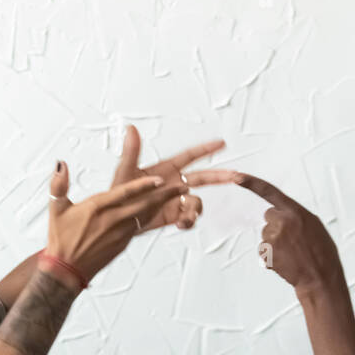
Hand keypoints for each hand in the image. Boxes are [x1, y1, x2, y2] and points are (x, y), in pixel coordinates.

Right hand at [41, 160, 189, 290]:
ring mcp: (119, 233)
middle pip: (143, 205)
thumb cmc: (61, 240)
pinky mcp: (122, 243)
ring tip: (181, 194)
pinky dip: (152, 216)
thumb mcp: (57, 209)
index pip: (124, 194)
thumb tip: (61, 165)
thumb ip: (59, 185)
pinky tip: (161, 209)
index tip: (159, 179)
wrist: (66, 270)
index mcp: (97, 208)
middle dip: (165, 195)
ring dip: (164, 204)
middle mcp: (111, 220)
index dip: (143, 186)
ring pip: (146, 215)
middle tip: (183, 185)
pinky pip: (140, 226)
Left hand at [111, 125, 237, 233]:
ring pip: (197, 202)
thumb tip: (131, 129)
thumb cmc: (119, 193)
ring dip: (196, 209)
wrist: (116, 220)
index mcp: (166, 169)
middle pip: (203, 178)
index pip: (190, 156)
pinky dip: (189, 222)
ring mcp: (176, 200)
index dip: (206, 149)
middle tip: (237, 176)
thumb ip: (131, 152)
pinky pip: (189, 218)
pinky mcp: (173, 216)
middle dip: (221, 177)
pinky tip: (182, 225)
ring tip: (188, 217)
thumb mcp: (125, 172)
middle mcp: (174, 184)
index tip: (222, 143)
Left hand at [232, 172, 343, 291]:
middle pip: (269, 217)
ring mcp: (274, 237)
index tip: (236, 177)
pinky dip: (271, 257)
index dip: (251, 183)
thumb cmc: (321, 253)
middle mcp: (283, 221)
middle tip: (293, 240)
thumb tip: (280, 214)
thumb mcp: (314, 225)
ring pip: (266, 236)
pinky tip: (286, 262)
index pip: (269, 191)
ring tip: (292, 254)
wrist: (321, 277)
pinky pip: (263, 251)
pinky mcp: (267, 252)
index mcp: (296, 211)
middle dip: (276, 226)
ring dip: (275, 244)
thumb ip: (295, 216)